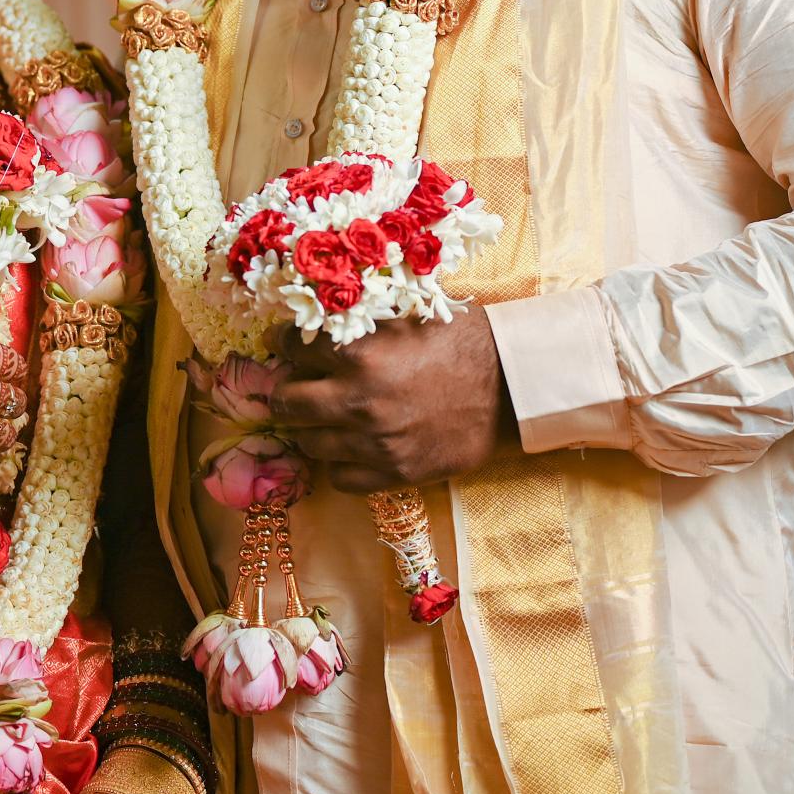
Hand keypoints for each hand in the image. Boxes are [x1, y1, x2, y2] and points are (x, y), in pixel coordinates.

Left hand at [272, 303, 511, 493]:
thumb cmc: (464, 341)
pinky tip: (351, 448)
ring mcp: (374, 442)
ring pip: (309, 443)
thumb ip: (360, 323)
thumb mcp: (408, 315)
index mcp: (358, 353)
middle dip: (285, 391)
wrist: (512, 386)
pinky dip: (339, 464)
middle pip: (286, 402)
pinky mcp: (395, 473)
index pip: (291, 347)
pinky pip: (340, 478)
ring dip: (311, 429)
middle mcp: (357, 400)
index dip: (282, 343)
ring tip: (322, 419)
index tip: (282, 344)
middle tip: (291, 387)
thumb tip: (316, 317)